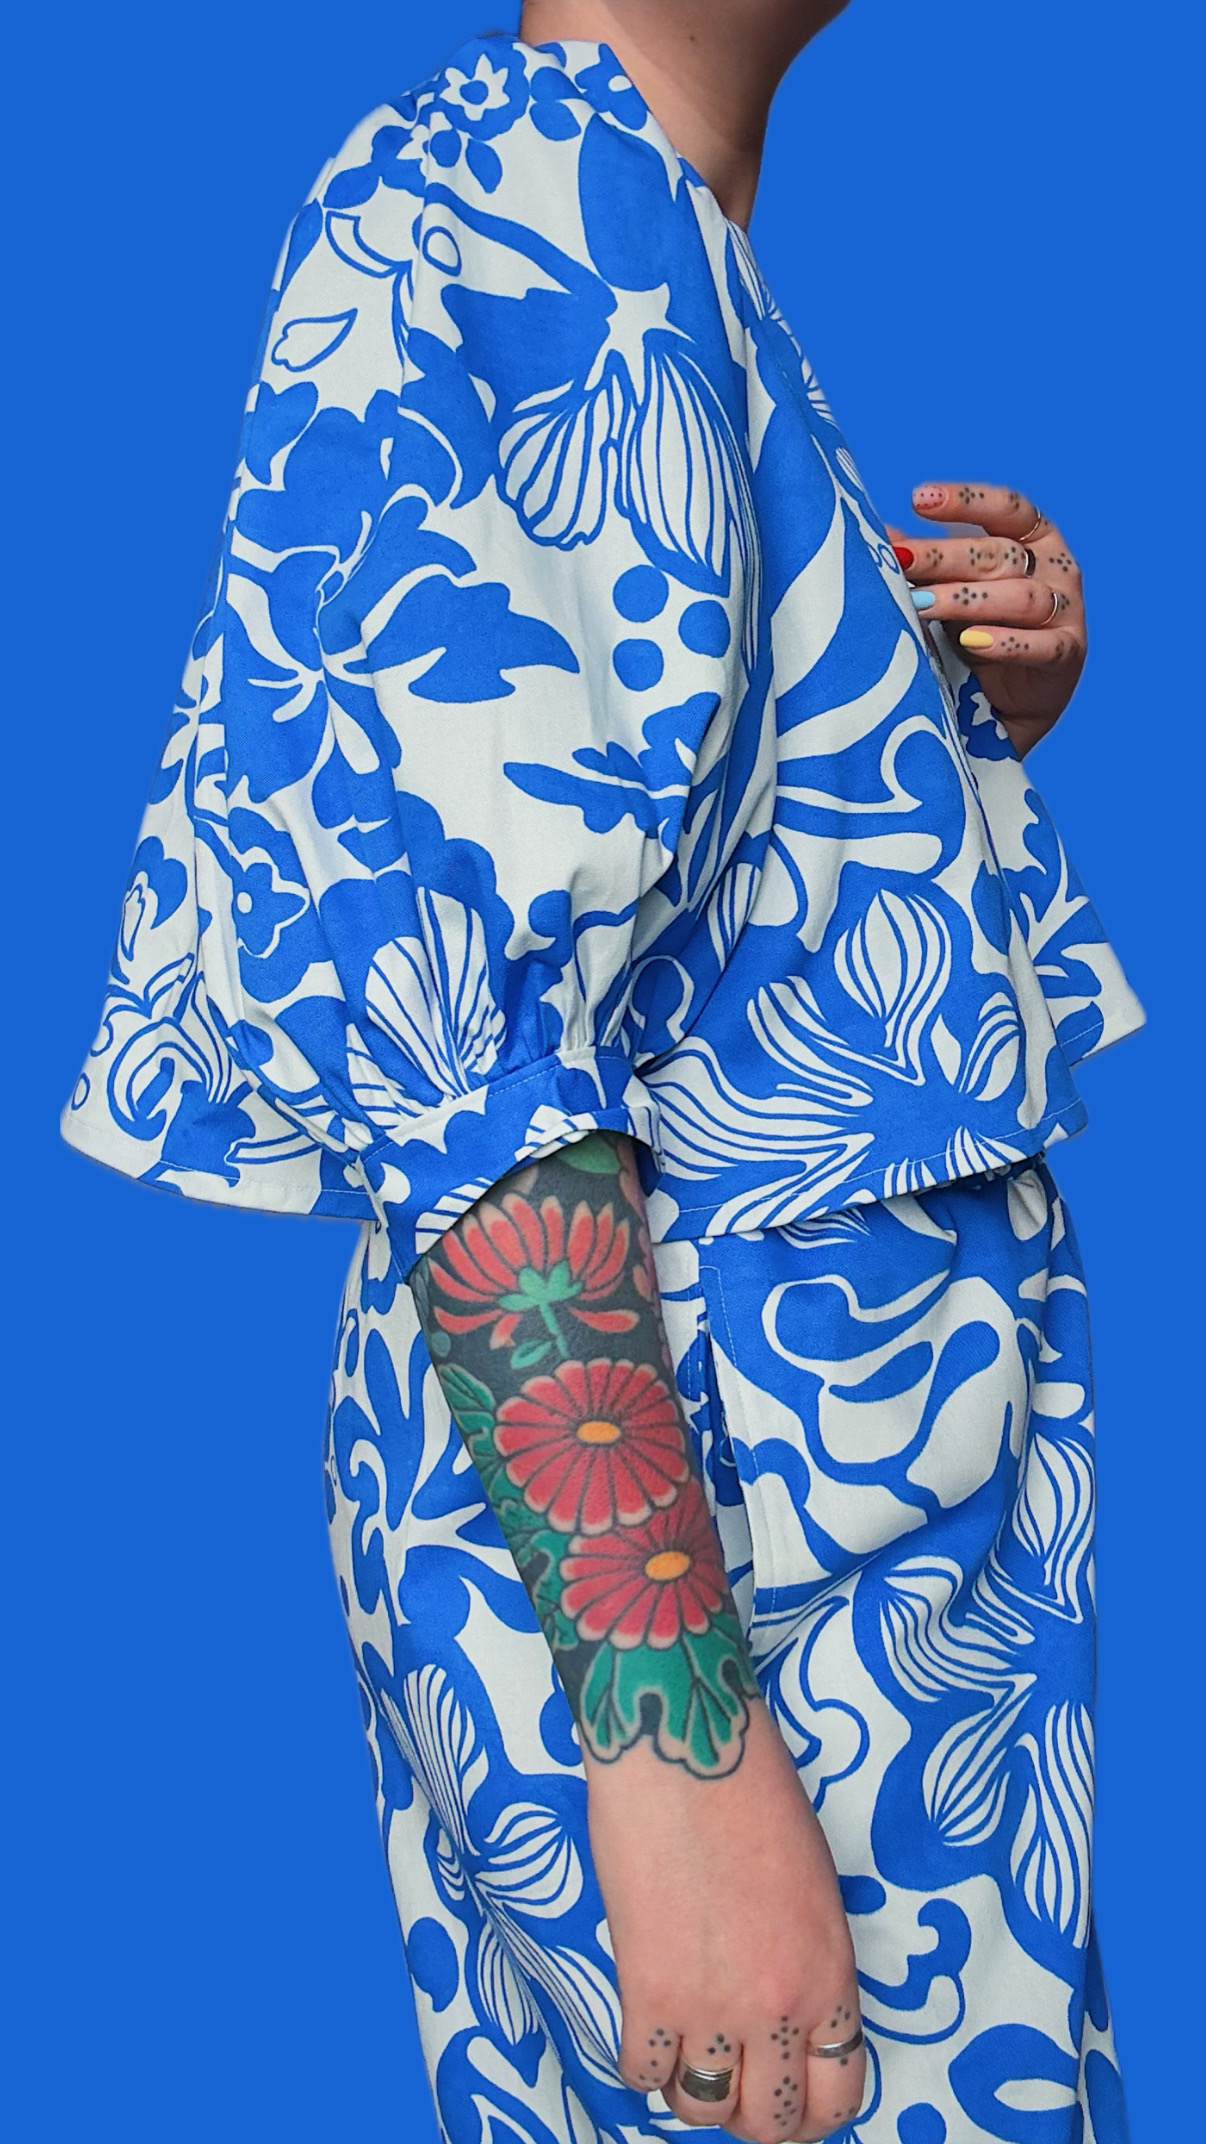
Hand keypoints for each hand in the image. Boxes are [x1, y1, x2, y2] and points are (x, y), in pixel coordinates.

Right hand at [589, 1701, 864, 2141]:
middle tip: (731, 2081)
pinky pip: (643, 2072)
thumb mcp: (813, 1886)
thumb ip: (807, 1961)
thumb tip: (783, 2014)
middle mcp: (781, 2006)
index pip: (840, 2093)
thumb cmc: (753, 1791)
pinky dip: (642, 2060)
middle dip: (753, 2112)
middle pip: (773, 2121)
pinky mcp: (648, 1991)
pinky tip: (643, 2024)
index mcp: (832, 1974)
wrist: (687, 1746)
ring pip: (705, 2110)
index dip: (811, 2111)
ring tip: (684, 2055)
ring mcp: (713, 2006)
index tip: (786, 2095)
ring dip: (694, 2091)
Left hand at [887, 481, 1085, 754]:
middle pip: (1000, 555)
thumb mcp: (950, 591)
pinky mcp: (1067, 656)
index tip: (918, 498)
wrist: (1007, 705)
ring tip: (921, 604)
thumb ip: (925, 562)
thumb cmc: (976, 632)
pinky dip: (1007, 643)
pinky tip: (972, 642)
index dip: (966, 500)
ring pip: (1021, 597)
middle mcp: (1057, 568)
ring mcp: (1067, 612)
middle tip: (900, 558)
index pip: (1007, 508)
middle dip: (945, 555)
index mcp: (1033, 539)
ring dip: (966, 600)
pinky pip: (1042, 646)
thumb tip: (878, 535)